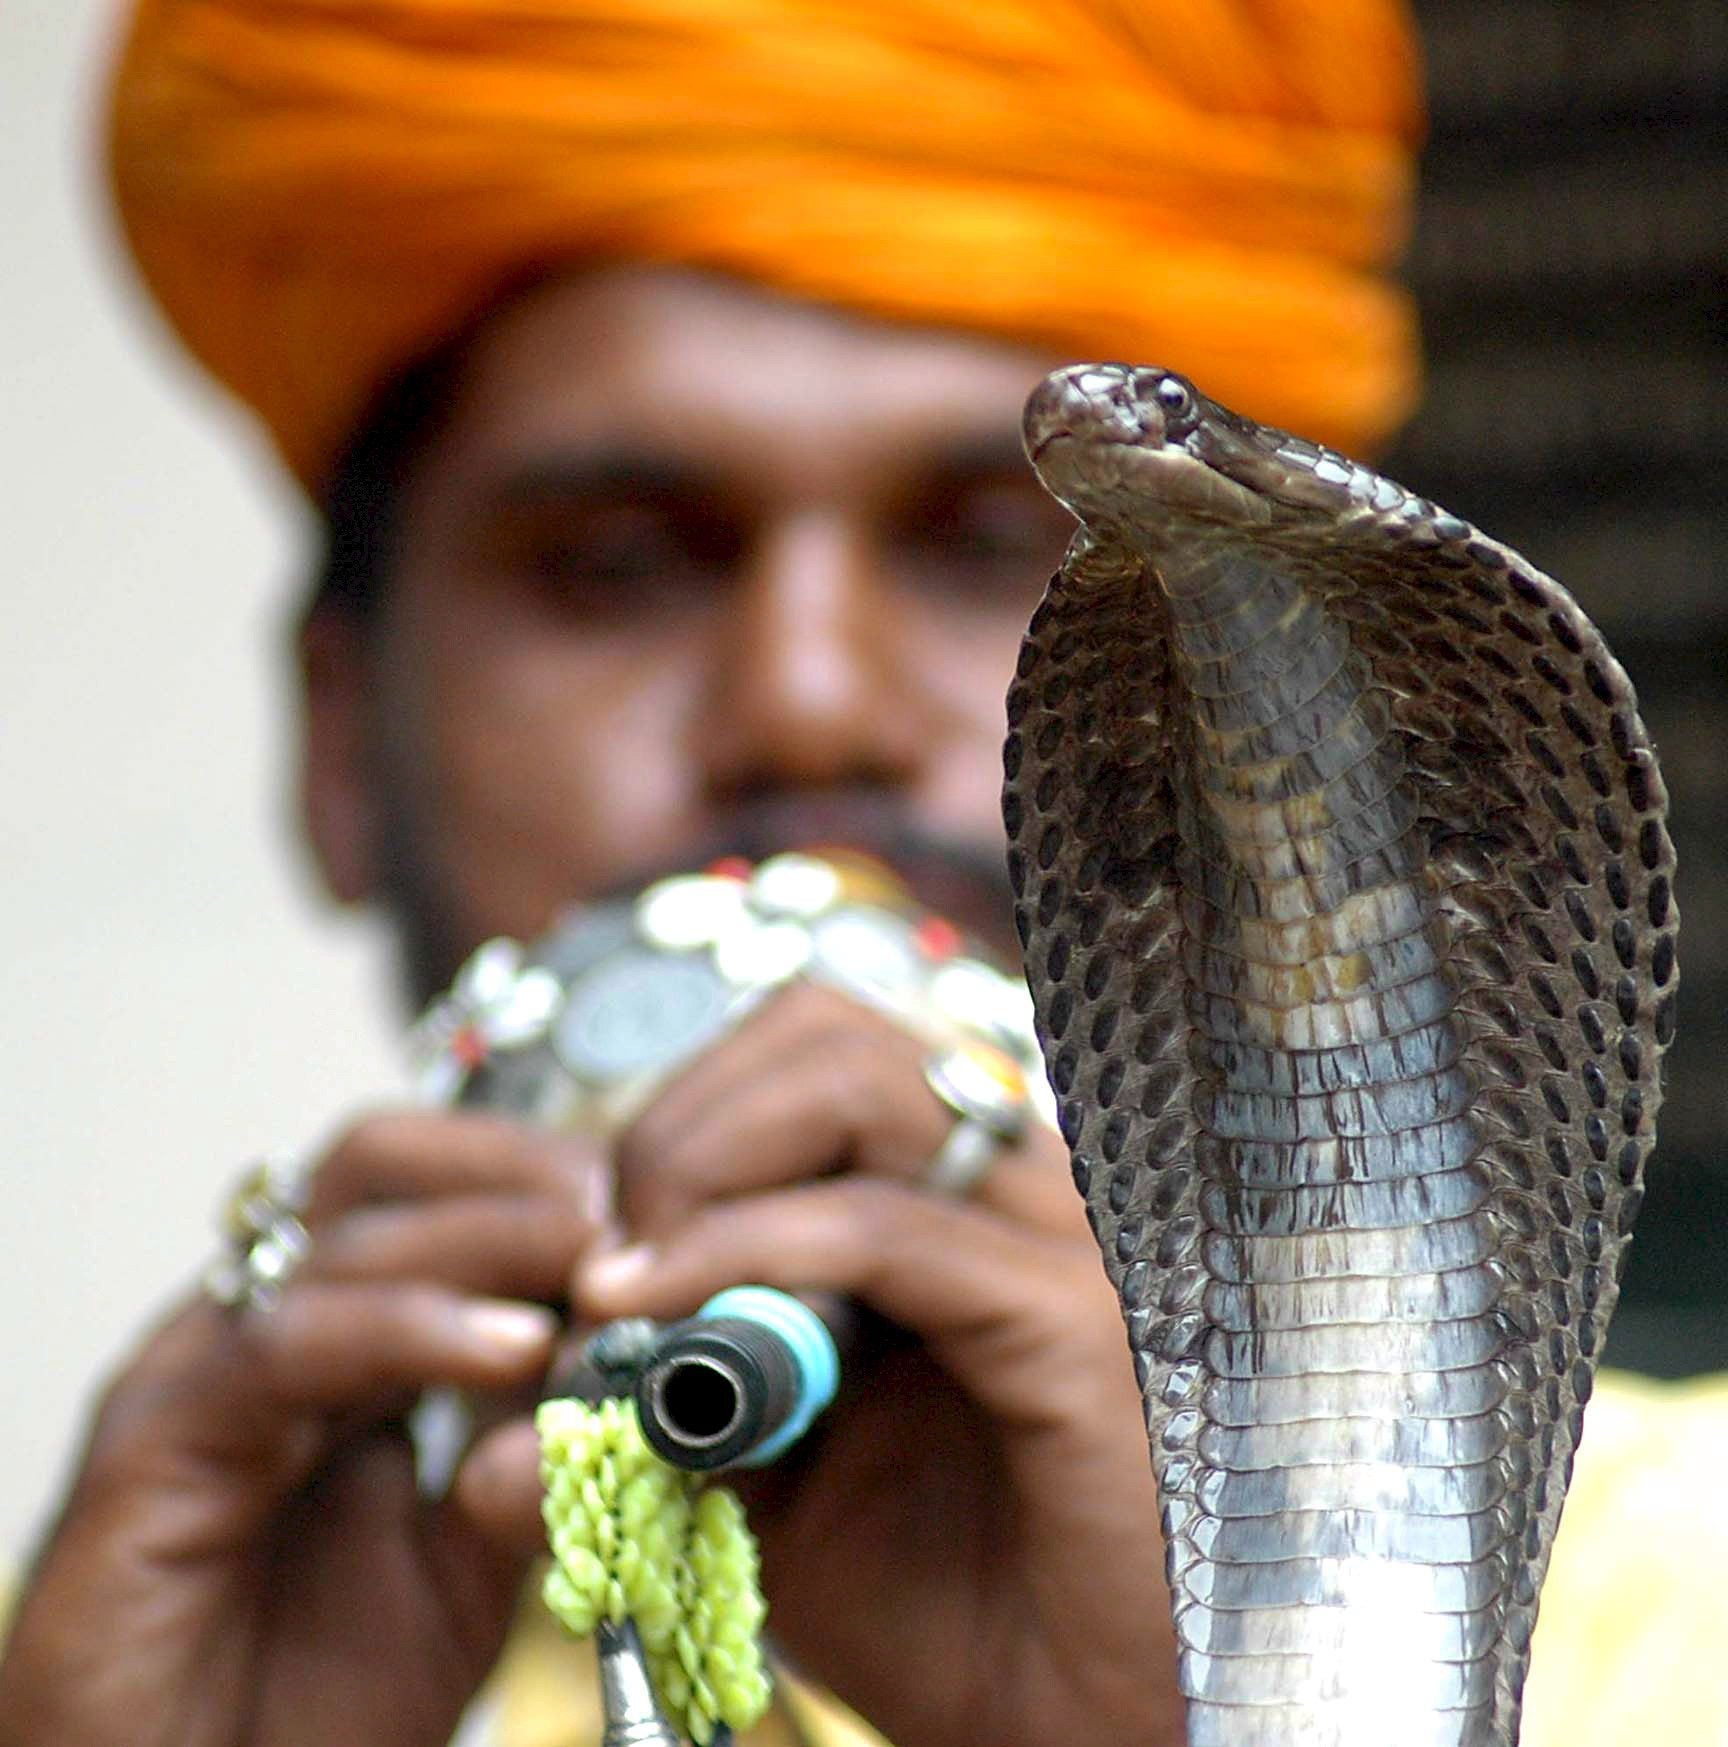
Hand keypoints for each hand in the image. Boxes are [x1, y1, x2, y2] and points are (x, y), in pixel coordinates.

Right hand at [0, 1113, 601, 1746]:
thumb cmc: (314, 1698)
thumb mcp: (476, 1551)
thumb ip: (539, 1444)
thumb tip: (641, 1350)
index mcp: (340, 1334)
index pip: (436, 1185)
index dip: (545, 1183)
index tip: (653, 1216)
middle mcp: (267, 1324)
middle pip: (381, 1159)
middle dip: (515, 1171)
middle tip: (618, 1216)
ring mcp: (202, 1368)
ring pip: (344, 1232)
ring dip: (488, 1237)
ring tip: (593, 1270)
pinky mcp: (154, 1440)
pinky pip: (284, 1342)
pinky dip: (409, 1327)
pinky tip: (512, 1349)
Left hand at [474, 982, 1180, 1746]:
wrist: (1078, 1729)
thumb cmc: (946, 1610)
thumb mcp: (768, 1503)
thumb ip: (650, 1436)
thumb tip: (485, 1457)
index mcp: (960, 1195)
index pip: (813, 1048)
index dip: (684, 1118)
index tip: (599, 1254)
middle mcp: (1016, 1182)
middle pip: (827, 1031)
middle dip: (682, 1126)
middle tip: (609, 1259)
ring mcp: (1056, 1234)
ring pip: (859, 1086)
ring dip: (704, 1168)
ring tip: (636, 1290)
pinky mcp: (1070, 1317)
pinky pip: (882, 1229)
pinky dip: (747, 1252)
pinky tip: (659, 1317)